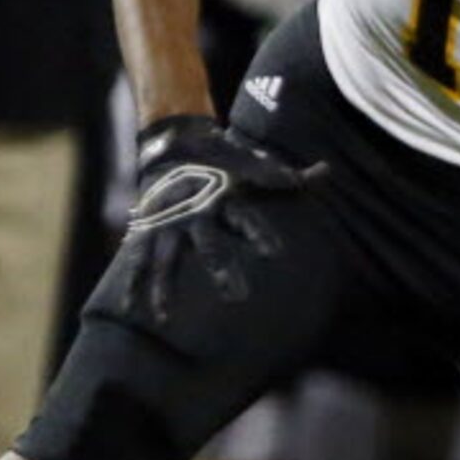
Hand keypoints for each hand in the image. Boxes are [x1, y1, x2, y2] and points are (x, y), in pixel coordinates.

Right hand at [118, 116, 324, 330]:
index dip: (258, 233)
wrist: (174, 142)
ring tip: (166, 318)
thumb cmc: (224, 159)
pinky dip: (134, 283)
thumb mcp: (254, 163)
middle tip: (237, 297)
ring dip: (164, 287)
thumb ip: (286, 176)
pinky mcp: (148, 228)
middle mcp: (195, 211)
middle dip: (221, 269)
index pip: (245, 216)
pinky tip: (132, 309)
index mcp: (224, 196)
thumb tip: (327, 171)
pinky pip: (139, 259)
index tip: (275, 253)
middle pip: (208, 244)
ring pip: (165, 258)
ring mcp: (168, 221)